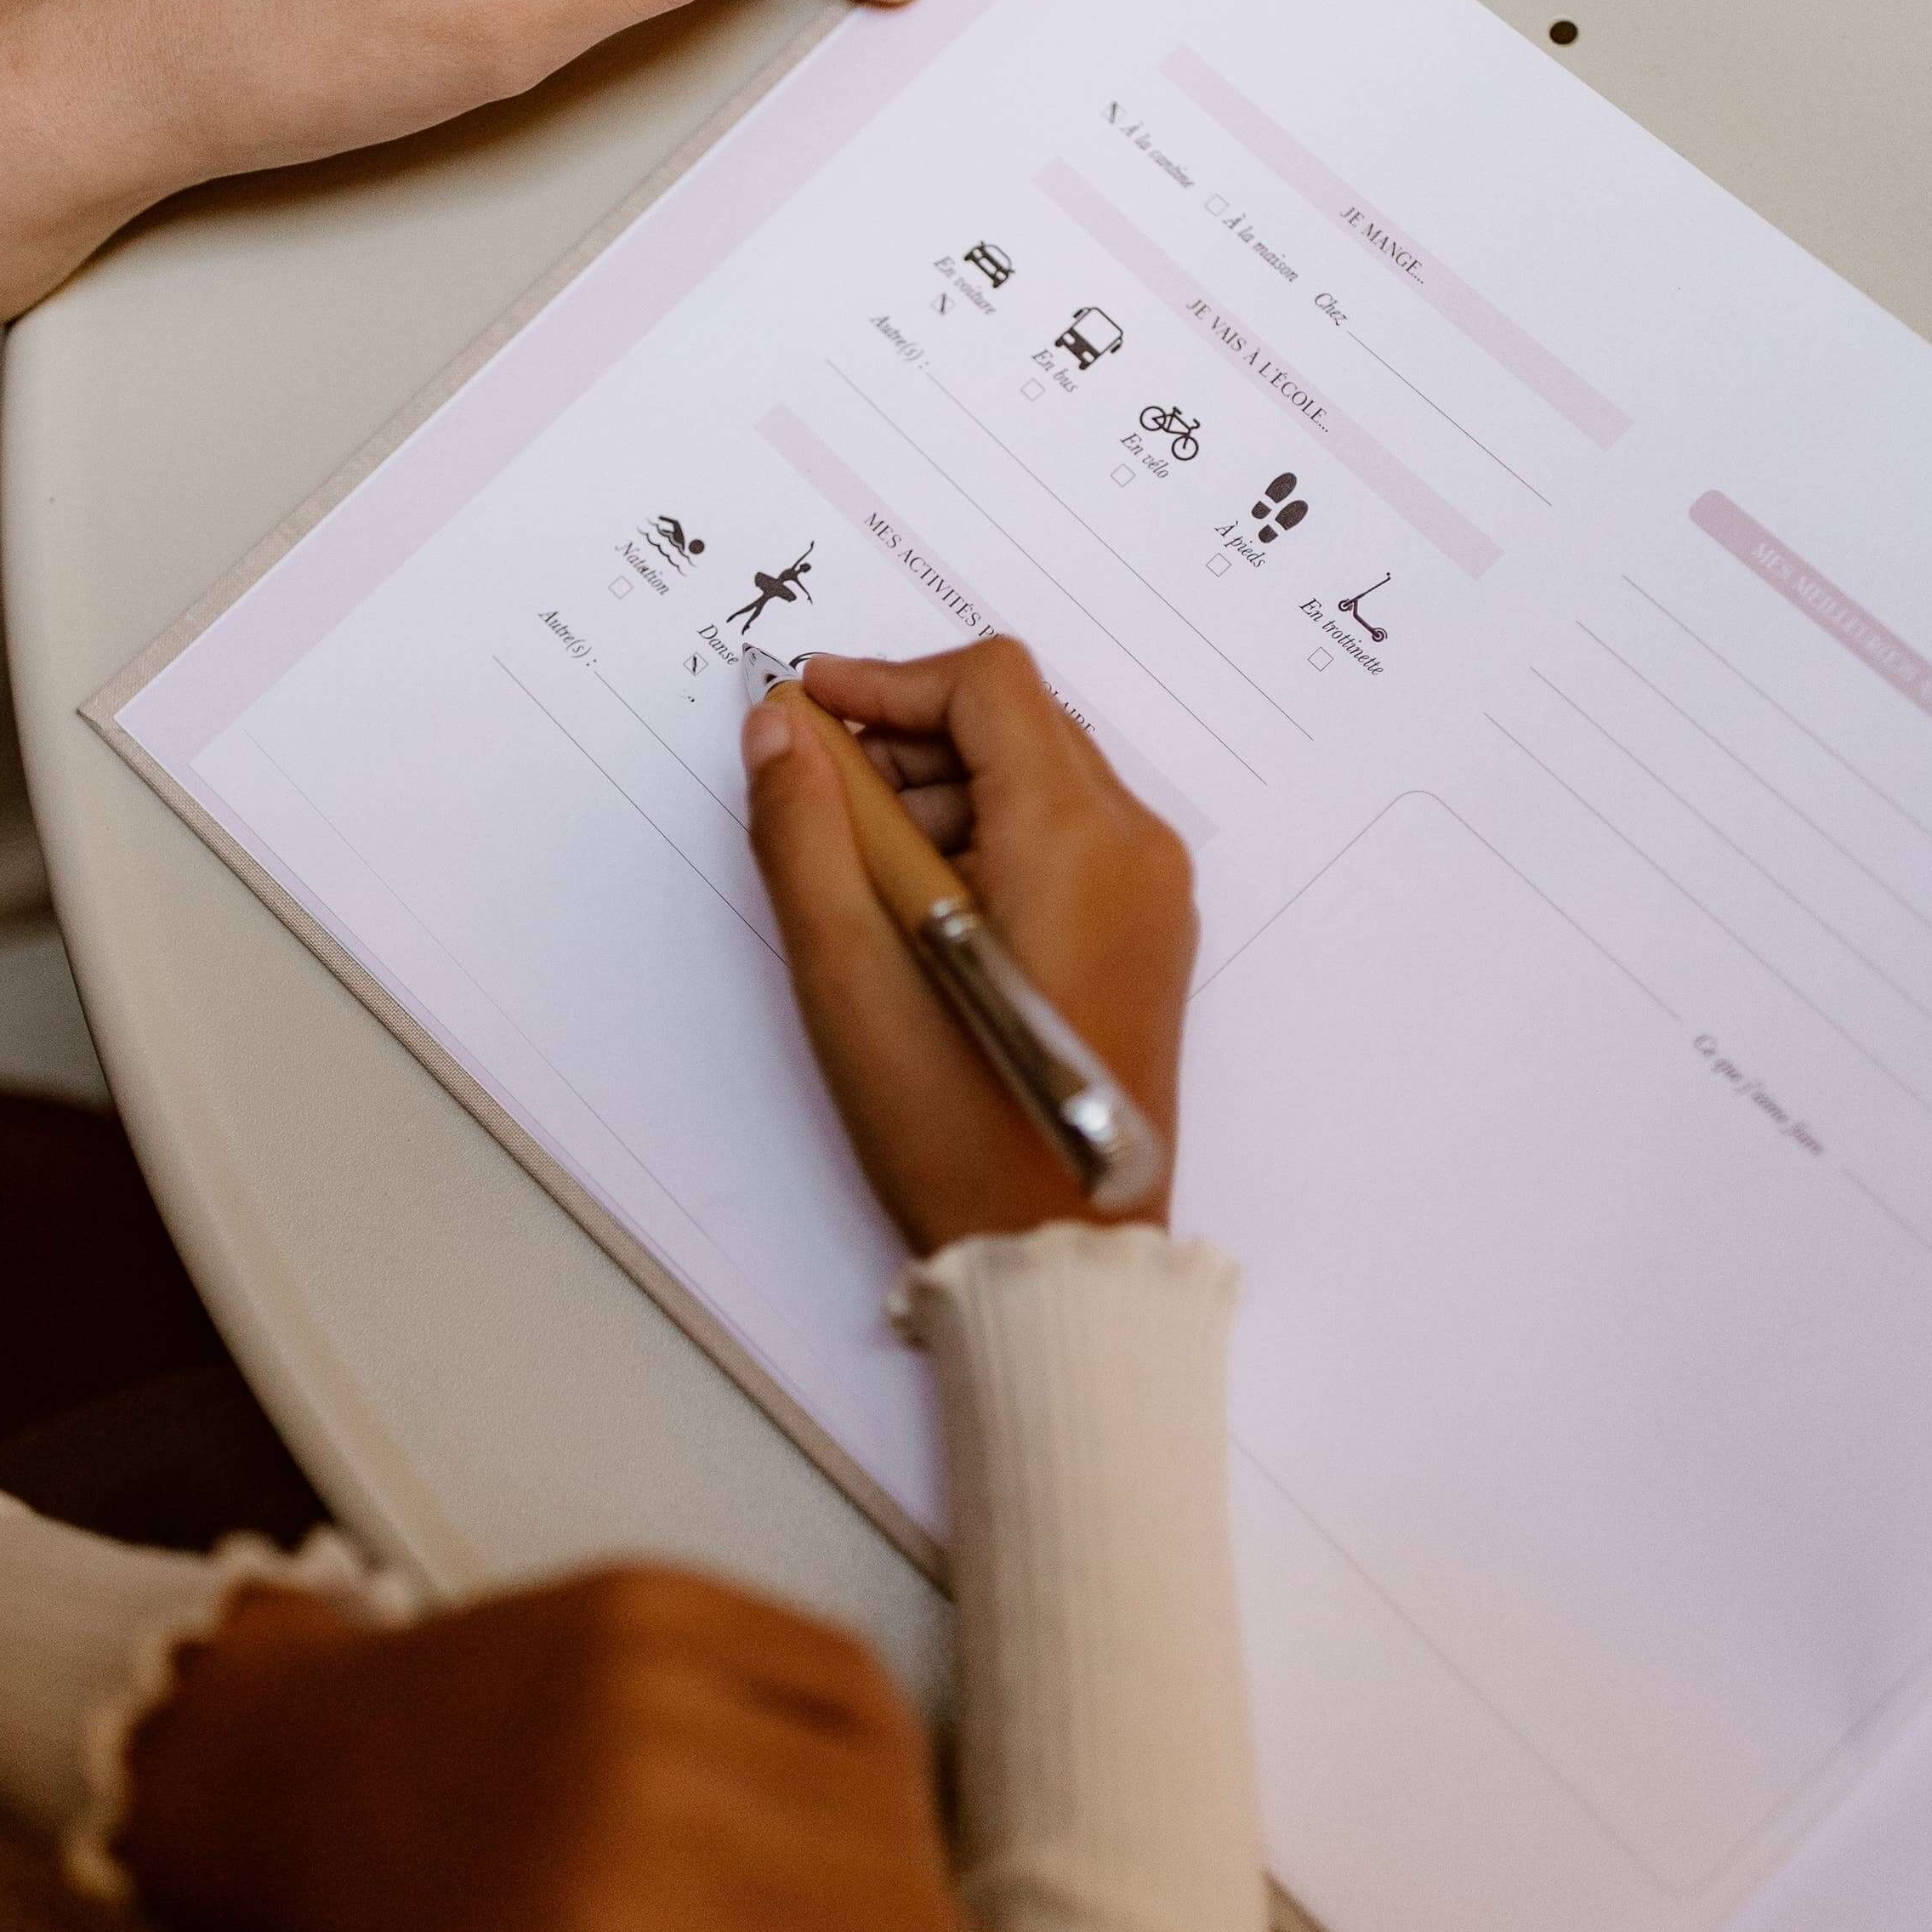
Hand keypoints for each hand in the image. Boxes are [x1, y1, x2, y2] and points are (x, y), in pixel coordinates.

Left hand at [119, 1566, 1082, 1931]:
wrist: (289, 1771)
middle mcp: (644, 1789)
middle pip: (897, 1893)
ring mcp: (654, 1666)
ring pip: (889, 1781)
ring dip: (918, 1868)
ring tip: (885, 1924)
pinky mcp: (662, 1587)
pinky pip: (847, 1669)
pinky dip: (883, 1749)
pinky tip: (857, 1806)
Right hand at [741, 637, 1195, 1252]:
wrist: (1059, 1251)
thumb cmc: (957, 1127)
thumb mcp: (847, 971)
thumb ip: (804, 831)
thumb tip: (780, 730)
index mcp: (1075, 838)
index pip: (986, 685)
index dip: (885, 681)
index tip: (805, 710)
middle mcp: (1135, 846)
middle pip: (1014, 723)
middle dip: (905, 739)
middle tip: (816, 796)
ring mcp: (1152, 893)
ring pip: (1037, 777)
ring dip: (941, 791)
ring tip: (859, 869)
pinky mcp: (1146, 934)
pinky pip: (1064, 837)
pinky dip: (985, 836)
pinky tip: (918, 907)